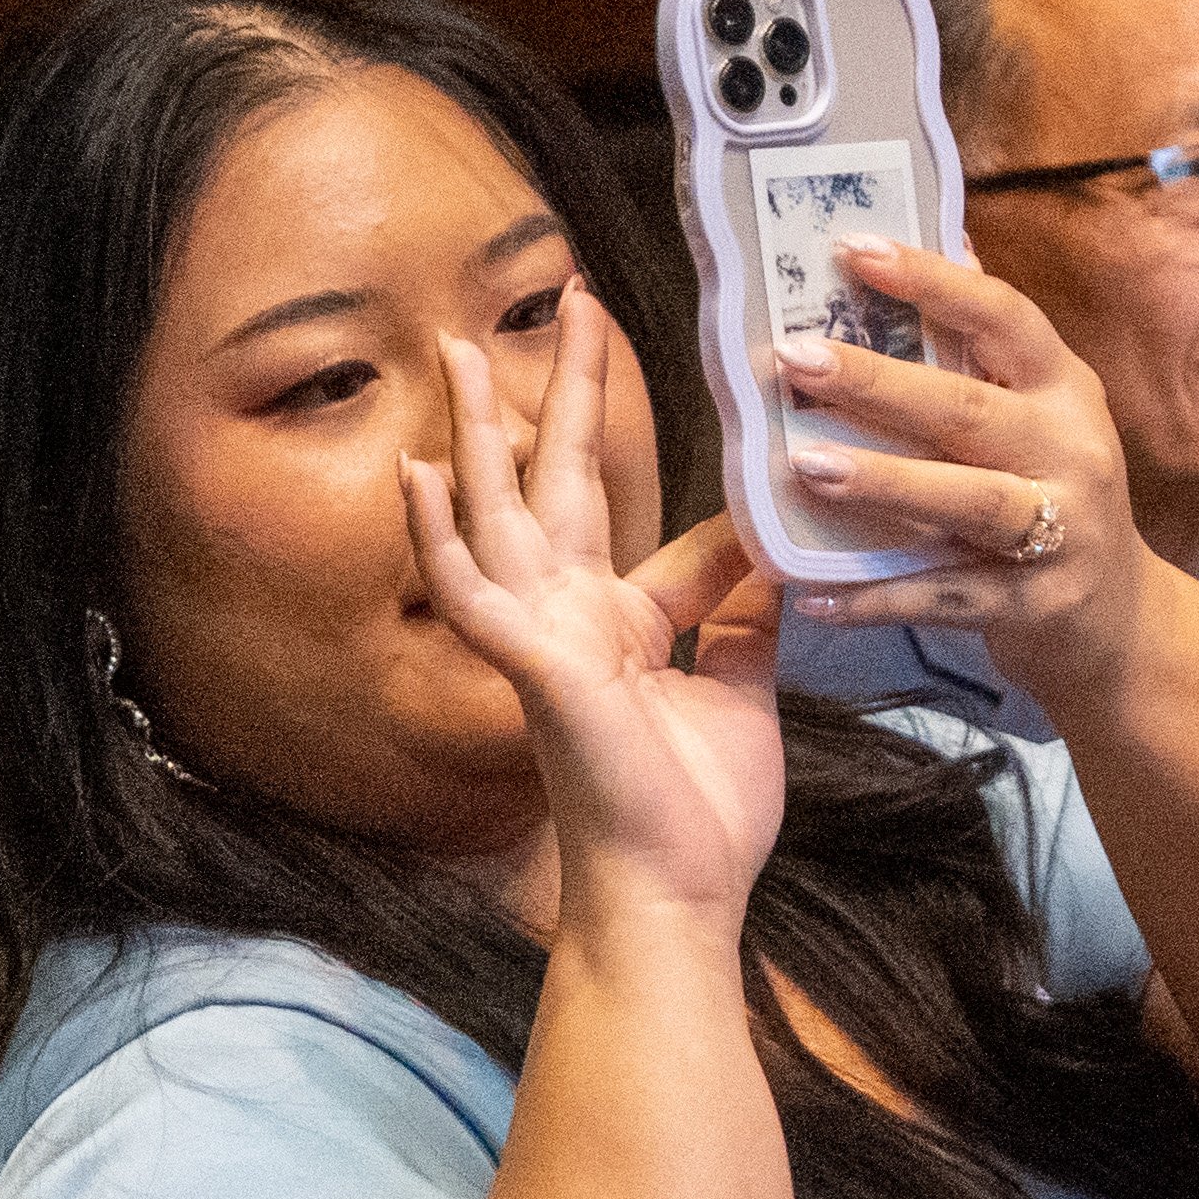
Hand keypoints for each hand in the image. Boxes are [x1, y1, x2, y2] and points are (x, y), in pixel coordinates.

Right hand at [401, 311, 783, 918]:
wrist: (678, 897)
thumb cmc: (698, 811)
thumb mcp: (740, 690)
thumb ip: (742, 621)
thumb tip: (775, 556)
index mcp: (616, 622)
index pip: (625, 511)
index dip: (633, 447)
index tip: (651, 365)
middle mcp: (568, 619)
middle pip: (551, 483)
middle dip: (550, 393)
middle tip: (554, 301)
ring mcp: (542, 641)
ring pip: (495, 517)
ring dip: (475, 433)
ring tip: (459, 351)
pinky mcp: (534, 671)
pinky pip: (475, 593)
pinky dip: (442, 535)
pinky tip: (423, 476)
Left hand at [771, 236, 1151, 696]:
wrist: (1119, 618)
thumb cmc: (1056, 496)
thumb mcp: (1041, 415)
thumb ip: (991, 345)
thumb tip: (950, 239)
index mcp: (1065, 392)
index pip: (1004, 319)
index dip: (933, 282)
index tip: (854, 249)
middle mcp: (1072, 452)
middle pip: (972, 409)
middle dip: (881, 381)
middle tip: (796, 356)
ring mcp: (1061, 531)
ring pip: (970, 500)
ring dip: (888, 483)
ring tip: (807, 464)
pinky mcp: (1036, 604)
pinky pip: (948, 596)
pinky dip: (881, 597)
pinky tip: (814, 593)